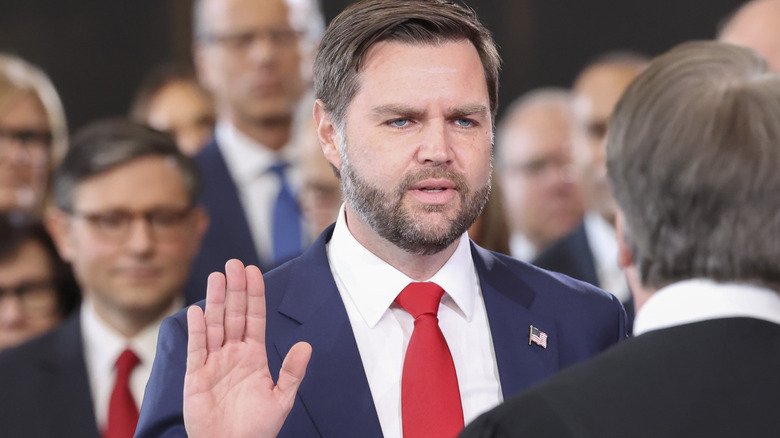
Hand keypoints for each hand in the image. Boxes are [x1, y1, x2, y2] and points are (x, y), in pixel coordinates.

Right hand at [183, 259, 311, 437]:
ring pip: (214, 325)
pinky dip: (197, 330)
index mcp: (253, 355)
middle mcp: (233, 354)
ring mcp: (213, 363)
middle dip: (235, 289)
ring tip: (217, 277)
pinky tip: (198, 311)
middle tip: (234, 264)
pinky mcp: (196, 376)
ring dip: (216, 302)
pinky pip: (197, 349)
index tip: (253, 272)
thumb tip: (306, 346)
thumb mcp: (281, 399)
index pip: (254, 318)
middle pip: (234, 315)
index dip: (254, 295)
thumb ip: (292, 372)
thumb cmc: (257, 428)